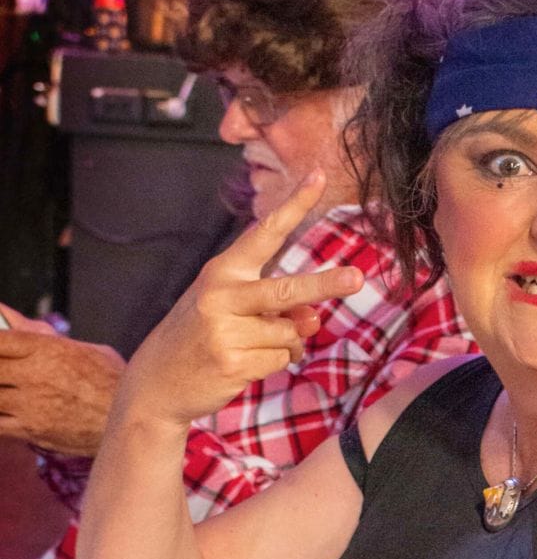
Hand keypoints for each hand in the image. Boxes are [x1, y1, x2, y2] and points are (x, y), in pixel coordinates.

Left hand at [0, 307, 124, 455]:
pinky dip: (0, 417)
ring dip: (0, 394)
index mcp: (47, 348)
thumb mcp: (85, 350)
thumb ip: (43, 335)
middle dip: (1, 369)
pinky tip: (10, 413)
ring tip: (12, 392)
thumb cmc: (113, 383)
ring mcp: (29, 404)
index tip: (3, 349)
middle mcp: (33, 374)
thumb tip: (9, 317)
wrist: (135, 420)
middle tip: (10, 376)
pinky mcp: (30, 429)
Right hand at [120, 169, 362, 429]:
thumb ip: (277, 305)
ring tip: (250, 346)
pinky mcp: (233, 363)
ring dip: (285, 343)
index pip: (265, 232)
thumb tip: (313, 318)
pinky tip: (243, 364)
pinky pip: (282, 359)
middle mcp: (222, 294)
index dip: (294, 205)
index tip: (319, 176)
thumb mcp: (233, 310)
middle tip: (357, 278)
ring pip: (291, 333)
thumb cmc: (203, 336)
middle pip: (287, 289)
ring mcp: (225, 330)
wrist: (158, 382)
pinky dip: (274, 364)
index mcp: (223, 270)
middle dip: (325, 285)